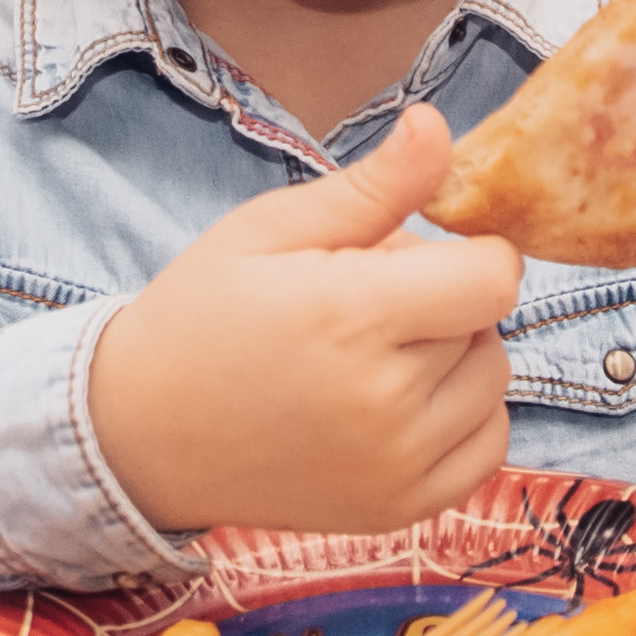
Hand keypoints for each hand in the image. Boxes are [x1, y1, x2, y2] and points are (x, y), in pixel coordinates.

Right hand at [89, 102, 520, 535]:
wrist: (142, 435)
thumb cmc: (201, 316)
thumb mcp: (269, 230)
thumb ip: (369, 185)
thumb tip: (437, 125)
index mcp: (351, 317)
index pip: (494, 277)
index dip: (472, 251)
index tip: (424, 252)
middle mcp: (385, 402)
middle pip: (488, 324)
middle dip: (444, 298)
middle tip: (365, 301)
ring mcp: (396, 466)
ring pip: (493, 382)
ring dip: (456, 356)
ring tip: (377, 350)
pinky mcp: (400, 510)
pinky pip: (488, 446)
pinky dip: (462, 416)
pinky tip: (398, 401)